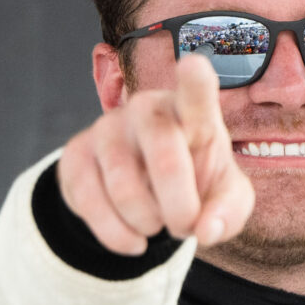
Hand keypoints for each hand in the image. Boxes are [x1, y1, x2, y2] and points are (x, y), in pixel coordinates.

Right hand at [60, 53, 255, 254]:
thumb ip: (228, 212)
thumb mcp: (225, 201)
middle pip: (164, 150)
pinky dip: (116, 233)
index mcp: (192, 113)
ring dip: (146, 221)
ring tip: (156, 227)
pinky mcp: (76, 154)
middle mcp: (148, 110)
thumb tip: (206, 229)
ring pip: (123, 184)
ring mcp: (107, 128)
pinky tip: (132, 240)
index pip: (195, 92)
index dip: (194, 80)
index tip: (193, 64)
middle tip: (184, 227)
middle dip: (179, 204)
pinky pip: (90, 200)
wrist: (146, 195)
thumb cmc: (195, 185)